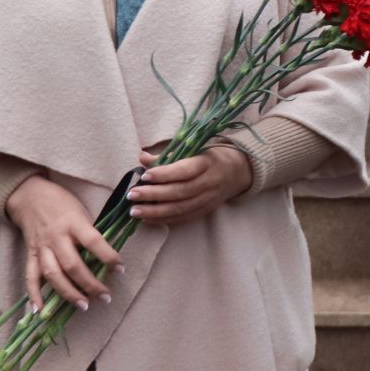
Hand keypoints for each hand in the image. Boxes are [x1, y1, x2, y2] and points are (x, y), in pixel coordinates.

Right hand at [7, 176, 121, 311]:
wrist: (29, 196)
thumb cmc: (62, 203)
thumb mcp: (81, 210)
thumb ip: (90, 232)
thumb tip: (106, 255)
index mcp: (73, 222)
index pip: (94, 242)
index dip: (108, 257)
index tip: (120, 269)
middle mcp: (56, 237)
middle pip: (72, 265)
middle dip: (90, 284)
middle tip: (106, 296)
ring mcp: (42, 247)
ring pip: (53, 274)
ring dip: (68, 293)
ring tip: (84, 306)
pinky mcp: (30, 254)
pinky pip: (30, 277)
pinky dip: (34, 295)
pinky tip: (40, 311)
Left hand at [126, 146, 252, 225]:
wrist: (237, 172)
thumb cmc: (210, 158)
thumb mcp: (193, 150)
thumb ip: (168, 156)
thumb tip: (142, 158)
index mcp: (206, 163)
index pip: (184, 171)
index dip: (164, 174)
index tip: (144, 176)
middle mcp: (209, 183)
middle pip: (179, 192)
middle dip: (153, 195)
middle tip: (132, 195)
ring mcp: (207, 199)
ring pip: (180, 208)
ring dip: (155, 211)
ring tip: (134, 211)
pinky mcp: (204, 211)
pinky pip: (182, 218)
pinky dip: (163, 219)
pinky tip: (147, 219)